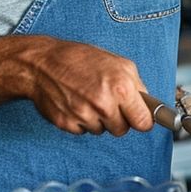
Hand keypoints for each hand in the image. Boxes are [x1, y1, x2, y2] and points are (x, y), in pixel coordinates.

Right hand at [24, 39, 153, 135]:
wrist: (43, 64)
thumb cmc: (80, 59)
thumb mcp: (118, 63)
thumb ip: (136, 85)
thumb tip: (147, 105)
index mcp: (121, 88)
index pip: (143, 122)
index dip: (142, 120)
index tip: (139, 118)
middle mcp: (104, 104)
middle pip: (122, 130)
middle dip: (118, 118)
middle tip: (107, 101)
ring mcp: (84, 116)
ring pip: (102, 131)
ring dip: (98, 119)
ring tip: (88, 98)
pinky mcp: (67, 124)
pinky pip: (83, 131)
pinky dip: (81, 121)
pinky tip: (75, 104)